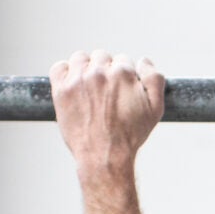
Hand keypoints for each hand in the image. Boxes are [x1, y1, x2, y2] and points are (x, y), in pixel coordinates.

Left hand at [51, 49, 166, 182]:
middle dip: (105, 70)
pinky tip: (72, 84)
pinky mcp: (61, 90)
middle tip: (106, 91)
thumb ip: (155, 80)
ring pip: (80, 58)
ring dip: (85, 67)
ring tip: (89, 87)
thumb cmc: (130, 135)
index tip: (121, 89)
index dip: (124, 75)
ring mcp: (78, 79)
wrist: (105, 156)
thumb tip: (145, 61)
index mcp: (123, 72)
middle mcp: (99, 71)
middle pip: (102, 56)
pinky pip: (59, 67)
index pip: (122, 60)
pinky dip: (64, 72)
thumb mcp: (155, 109)